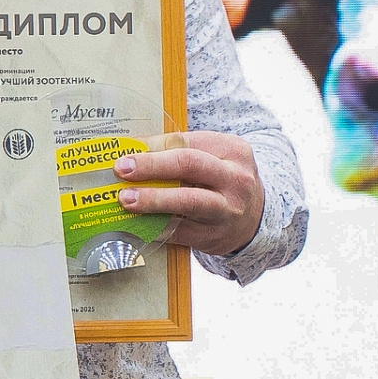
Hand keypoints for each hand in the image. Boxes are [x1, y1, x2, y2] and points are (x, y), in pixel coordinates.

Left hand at [113, 131, 264, 256]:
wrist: (255, 219)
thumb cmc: (221, 180)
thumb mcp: (212, 157)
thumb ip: (177, 150)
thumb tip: (131, 147)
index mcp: (232, 150)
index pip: (185, 141)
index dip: (152, 146)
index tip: (125, 150)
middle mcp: (234, 179)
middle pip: (189, 165)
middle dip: (152, 166)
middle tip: (122, 169)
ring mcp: (227, 210)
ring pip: (187, 201)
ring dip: (153, 199)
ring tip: (127, 199)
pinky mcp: (214, 236)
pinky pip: (180, 230)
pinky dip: (154, 225)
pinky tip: (135, 221)